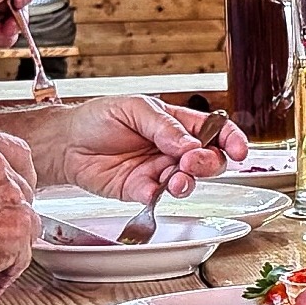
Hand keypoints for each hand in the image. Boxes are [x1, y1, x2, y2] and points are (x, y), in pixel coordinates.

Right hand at [0, 124, 39, 303]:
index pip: (10, 151)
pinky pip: (20, 257)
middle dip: (5, 218)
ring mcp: (7, 194)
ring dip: (4, 249)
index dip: (10, 179)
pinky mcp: (14, 230)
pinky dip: (2, 276)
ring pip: (24, 224)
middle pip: (20, 190)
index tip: (4, 196)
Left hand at [56, 96, 246, 202]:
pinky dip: (159, 194)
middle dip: (209, 162)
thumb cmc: (99, 118)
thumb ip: (163, 126)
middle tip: (193, 161)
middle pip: (208, 160)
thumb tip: (189, 144)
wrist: (66, 142)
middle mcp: (172, 149)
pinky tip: (153, 188)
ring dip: (188, 181)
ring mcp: (158, 170)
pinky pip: (158, 197)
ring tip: (178, 178)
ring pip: (187, 181)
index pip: (213, 131)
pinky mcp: (141, 190)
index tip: (239, 150)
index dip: (230, 140)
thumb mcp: (134, 108)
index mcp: (176, 124)